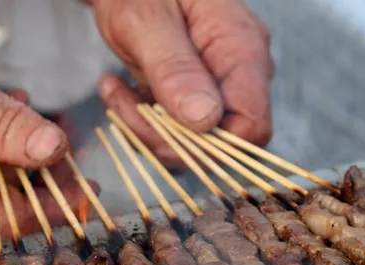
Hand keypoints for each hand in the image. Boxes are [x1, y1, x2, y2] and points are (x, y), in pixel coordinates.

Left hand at [90, 0, 273, 164]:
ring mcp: (219, 82)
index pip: (252, 126)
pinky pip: (178, 128)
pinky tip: (118, 88)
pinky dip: (144, 120)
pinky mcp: (195, 90)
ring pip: (195, 140)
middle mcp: (240, 71)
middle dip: (166, 137)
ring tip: (112, 89)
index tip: (159, 127)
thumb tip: (203, 120)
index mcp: (242, 49)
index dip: (210, 145)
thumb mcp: (146, 18)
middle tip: (121, 102)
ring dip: (147, 128)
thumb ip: (175, 67)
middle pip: (221, 140)